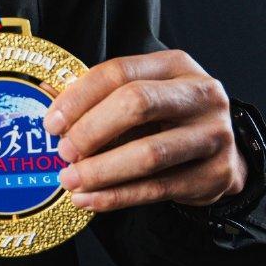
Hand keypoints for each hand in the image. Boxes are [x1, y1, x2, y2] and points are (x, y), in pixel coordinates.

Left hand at [43, 49, 249, 211]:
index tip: (52, 124)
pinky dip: (117, 196)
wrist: (221, 153)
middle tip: (63, 152)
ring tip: (70, 180)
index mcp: (176, 66)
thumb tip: (44, 91)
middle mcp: (201, 95)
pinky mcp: (216, 174)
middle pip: (136, 104)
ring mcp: (214, 135)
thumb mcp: (139, 96)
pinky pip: (158, 189)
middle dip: (91, 131)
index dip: (80, 97)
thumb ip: (97, 96)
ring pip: (149, 154)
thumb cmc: (166, 119)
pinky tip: (89, 200)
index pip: (120, 71)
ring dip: (101, 170)